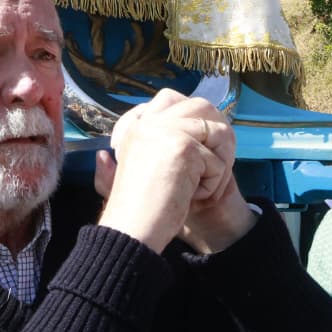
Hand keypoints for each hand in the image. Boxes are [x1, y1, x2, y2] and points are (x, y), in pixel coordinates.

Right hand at [96, 91, 231, 251]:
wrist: (131, 232)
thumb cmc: (135, 209)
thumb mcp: (132, 171)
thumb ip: (136, 152)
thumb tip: (111, 151)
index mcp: (135, 126)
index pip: (170, 99)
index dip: (194, 122)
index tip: (193, 155)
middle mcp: (148, 121)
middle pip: (201, 107)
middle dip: (216, 136)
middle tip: (210, 166)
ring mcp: (164, 130)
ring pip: (217, 130)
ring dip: (219, 161)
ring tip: (202, 184)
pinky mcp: (182, 146)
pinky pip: (217, 160)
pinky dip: (214, 183)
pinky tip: (194, 196)